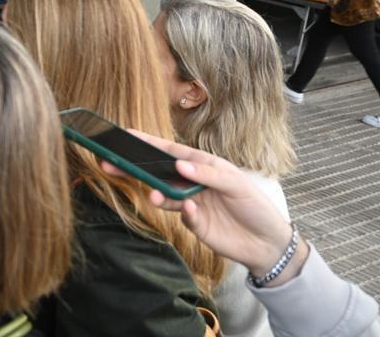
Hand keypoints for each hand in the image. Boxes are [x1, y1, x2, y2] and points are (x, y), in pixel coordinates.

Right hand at [99, 131, 306, 280]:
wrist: (268, 244)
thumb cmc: (255, 207)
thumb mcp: (237, 184)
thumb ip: (208, 174)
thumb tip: (180, 165)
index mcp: (202, 165)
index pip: (170, 151)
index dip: (148, 143)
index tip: (126, 135)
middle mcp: (192, 182)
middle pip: (158, 173)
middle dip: (136, 169)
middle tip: (111, 165)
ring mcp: (191, 203)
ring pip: (165, 195)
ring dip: (157, 194)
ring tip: (154, 197)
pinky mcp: (194, 224)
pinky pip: (182, 216)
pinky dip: (184, 213)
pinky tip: (190, 210)